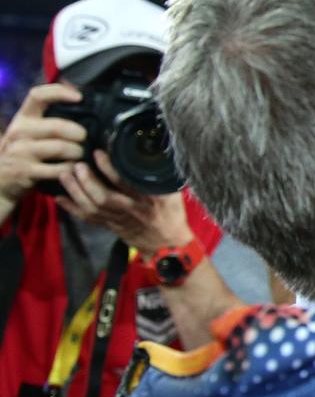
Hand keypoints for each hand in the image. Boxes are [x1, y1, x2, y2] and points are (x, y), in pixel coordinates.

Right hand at [0, 84, 85, 204]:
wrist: (0, 179)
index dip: (60, 92)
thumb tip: (78, 99)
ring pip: (62, 148)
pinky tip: (74, 168)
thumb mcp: (28, 131)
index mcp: (22, 118)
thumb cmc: (23, 151)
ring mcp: (21, 152)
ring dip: (78, 152)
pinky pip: (60, 169)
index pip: (38, 95)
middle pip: (58, 126)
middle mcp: (19, 132)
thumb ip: (47, 118)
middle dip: (79, 133)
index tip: (79, 97)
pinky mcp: (26, 171)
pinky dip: (72, 168)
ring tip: (80, 154)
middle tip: (85, 138)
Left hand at [56, 150, 192, 257]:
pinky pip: (88, 218)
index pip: (126, 183)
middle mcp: (132, 210)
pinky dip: (72, 209)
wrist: (168, 244)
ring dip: (75, 192)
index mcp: (149, 199)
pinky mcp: (110, 227)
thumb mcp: (173, 192)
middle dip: (87, 181)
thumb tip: (150, 152)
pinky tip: (60, 198)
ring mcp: (119, 220)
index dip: (109, 168)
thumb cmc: (171, 214)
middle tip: (76, 165)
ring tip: (65, 176)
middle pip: (104, 197)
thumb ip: (160, 175)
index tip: (98, 153)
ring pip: (93, 208)